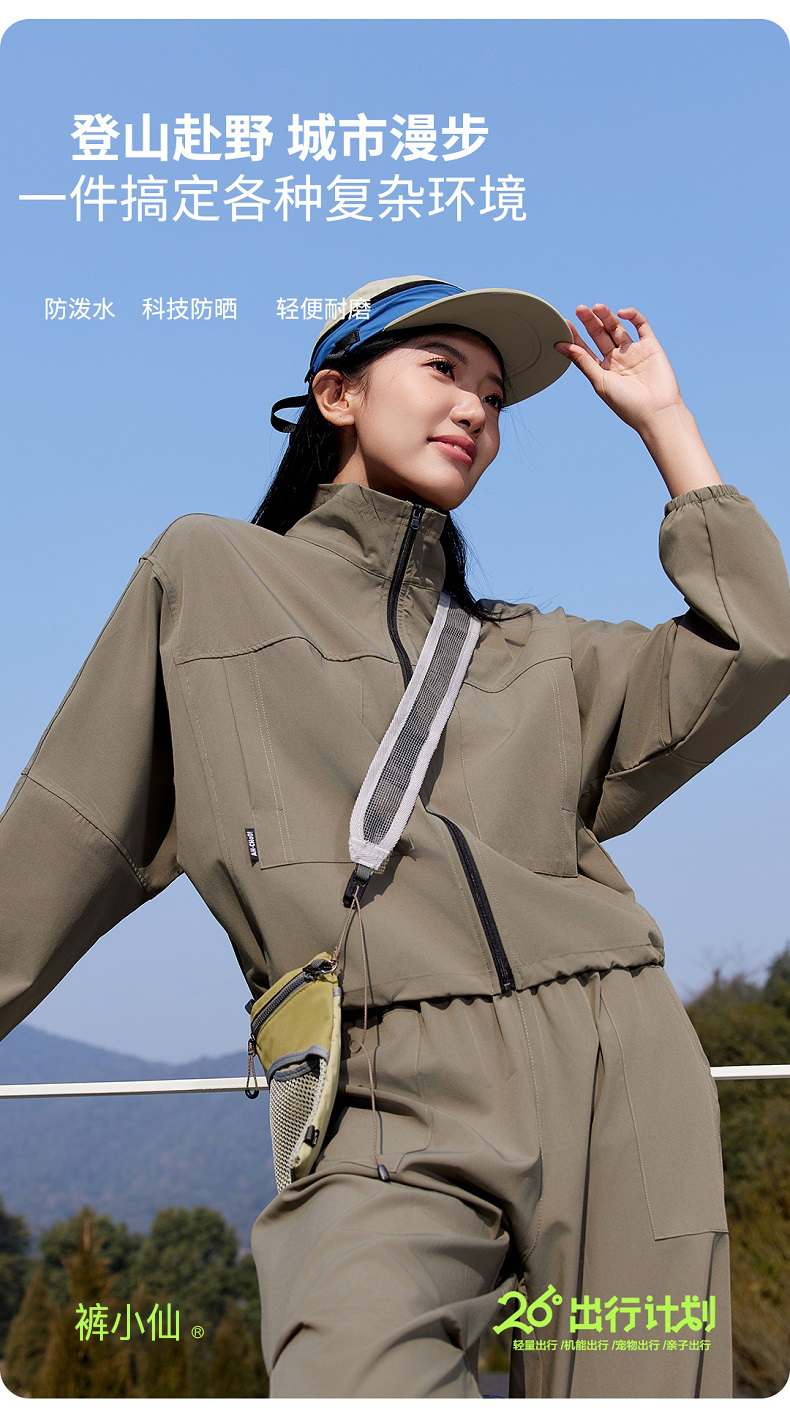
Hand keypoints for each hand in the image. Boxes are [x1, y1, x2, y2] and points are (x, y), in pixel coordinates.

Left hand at [554, 305, 684, 435]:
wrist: (657, 411)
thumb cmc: (626, 403)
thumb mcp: (600, 381)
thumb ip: (582, 361)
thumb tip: (559, 345)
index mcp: (603, 370)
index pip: (585, 349)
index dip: (575, 336)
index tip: (565, 324)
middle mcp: (617, 359)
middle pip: (600, 335)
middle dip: (590, 322)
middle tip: (580, 309)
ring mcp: (633, 351)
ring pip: (617, 328)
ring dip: (607, 317)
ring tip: (597, 307)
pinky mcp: (650, 346)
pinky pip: (641, 325)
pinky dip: (632, 316)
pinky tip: (622, 313)